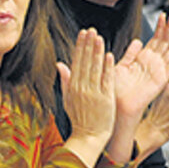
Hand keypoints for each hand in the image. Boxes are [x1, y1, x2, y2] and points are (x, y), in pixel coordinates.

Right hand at [58, 28, 115, 146]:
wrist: (88, 137)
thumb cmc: (80, 120)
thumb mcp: (68, 99)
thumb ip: (65, 80)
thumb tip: (59, 64)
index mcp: (72, 86)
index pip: (76, 61)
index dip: (80, 46)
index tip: (83, 33)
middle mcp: (81, 88)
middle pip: (85, 62)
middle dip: (88, 44)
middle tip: (91, 30)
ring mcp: (93, 92)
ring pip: (95, 68)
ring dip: (97, 51)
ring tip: (99, 37)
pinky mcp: (104, 98)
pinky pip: (105, 80)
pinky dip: (107, 67)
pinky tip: (109, 55)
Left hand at [114, 12, 168, 118]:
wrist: (117, 104)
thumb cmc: (116, 89)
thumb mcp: (121, 66)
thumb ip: (130, 54)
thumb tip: (138, 41)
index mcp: (143, 59)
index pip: (156, 40)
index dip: (161, 28)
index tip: (165, 15)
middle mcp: (153, 64)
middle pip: (165, 43)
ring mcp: (159, 71)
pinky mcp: (162, 80)